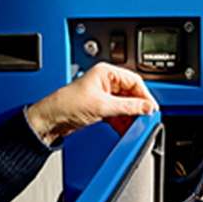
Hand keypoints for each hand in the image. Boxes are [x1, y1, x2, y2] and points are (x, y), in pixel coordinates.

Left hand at [26, 63, 158, 144]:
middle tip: (145, 118)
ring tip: (135, 126)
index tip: (151, 108)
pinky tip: (125, 129)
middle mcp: (106, 82)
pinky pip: (118, 114)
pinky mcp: (101, 108)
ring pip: (126, 105)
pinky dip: (123, 122)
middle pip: (132, 94)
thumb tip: (146, 107)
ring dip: (131, 117)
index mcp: (106, 73)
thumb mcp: (102, 106)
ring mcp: (104, 96)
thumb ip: (127, 107)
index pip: (134, 81)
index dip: (145, 95)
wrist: (50, 120)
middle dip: (138, 108)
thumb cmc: (66, 104)